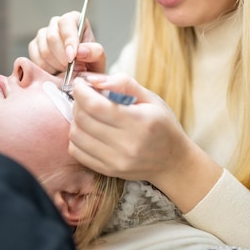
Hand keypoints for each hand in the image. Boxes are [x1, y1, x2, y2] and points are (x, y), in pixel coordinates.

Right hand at [28, 12, 105, 75]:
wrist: (81, 76)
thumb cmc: (90, 64)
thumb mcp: (99, 59)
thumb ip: (94, 52)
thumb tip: (80, 51)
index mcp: (74, 19)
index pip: (66, 23)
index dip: (68, 40)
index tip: (72, 58)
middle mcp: (56, 24)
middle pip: (52, 37)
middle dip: (62, 57)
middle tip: (71, 68)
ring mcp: (43, 35)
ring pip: (43, 50)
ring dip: (56, 65)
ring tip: (66, 70)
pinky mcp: (34, 47)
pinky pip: (36, 59)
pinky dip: (47, 69)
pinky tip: (56, 71)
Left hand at [68, 73, 222, 212]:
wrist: (173, 161)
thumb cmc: (162, 126)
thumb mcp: (151, 99)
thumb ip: (123, 84)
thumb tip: (93, 79)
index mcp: (139, 122)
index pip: (95, 105)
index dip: (81, 91)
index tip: (80, 84)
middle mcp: (126, 144)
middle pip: (83, 119)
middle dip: (78, 102)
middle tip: (84, 96)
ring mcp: (115, 160)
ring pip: (76, 136)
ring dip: (76, 120)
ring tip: (87, 113)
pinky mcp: (107, 170)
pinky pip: (77, 152)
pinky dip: (77, 138)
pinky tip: (88, 130)